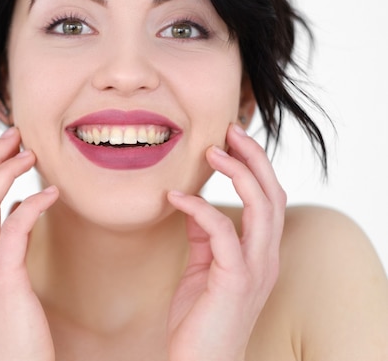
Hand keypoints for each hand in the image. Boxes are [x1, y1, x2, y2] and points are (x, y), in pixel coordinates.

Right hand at [0, 127, 58, 360]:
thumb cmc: (14, 327)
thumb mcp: (2, 280)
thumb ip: (5, 242)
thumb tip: (19, 205)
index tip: (8, 146)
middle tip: (17, 135)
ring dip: (6, 171)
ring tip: (31, 154)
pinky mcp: (2, 282)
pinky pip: (14, 230)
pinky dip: (31, 205)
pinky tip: (51, 193)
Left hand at [166, 124, 285, 360]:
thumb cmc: (200, 318)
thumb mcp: (202, 267)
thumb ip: (204, 236)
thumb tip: (193, 202)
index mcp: (259, 252)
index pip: (269, 198)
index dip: (254, 165)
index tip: (231, 139)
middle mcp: (265, 257)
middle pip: (274, 194)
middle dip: (254, 157)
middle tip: (229, 130)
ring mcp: (254, 269)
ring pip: (263, 207)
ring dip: (238, 173)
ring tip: (211, 152)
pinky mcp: (234, 281)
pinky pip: (222, 233)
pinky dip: (200, 209)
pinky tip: (175, 197)